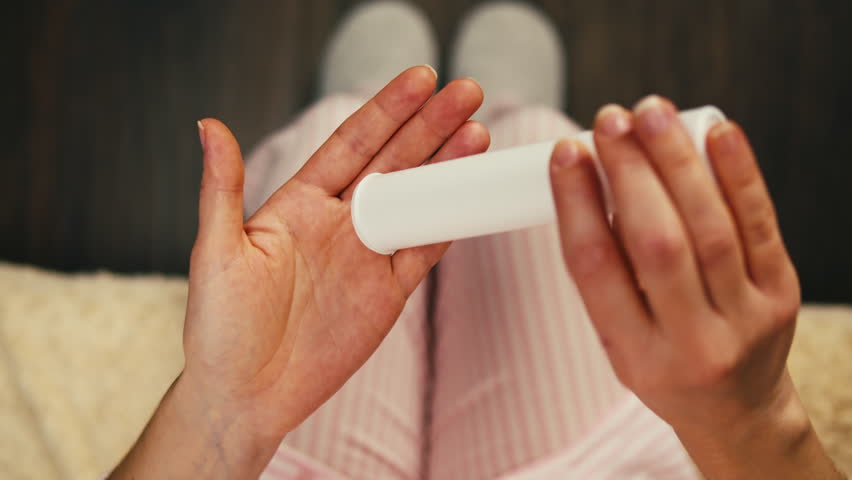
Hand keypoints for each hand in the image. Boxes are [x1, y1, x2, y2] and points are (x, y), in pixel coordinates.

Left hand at [111, 67, 488, 478]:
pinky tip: (472, 194)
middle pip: (394, 162)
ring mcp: (367, 256)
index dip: (386, 110)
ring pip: (416, 201)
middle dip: (430, 126)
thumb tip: (209, 125)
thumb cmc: (220, 328)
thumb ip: (222, 190)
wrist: (246, 396)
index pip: (351, 144)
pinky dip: (449, 224)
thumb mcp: (215, 253)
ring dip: (447, 168)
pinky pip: (425, 251)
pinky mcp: (388, 293)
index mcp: (299, 203)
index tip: (420, 79)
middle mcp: (339, 222)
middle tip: (467, 93)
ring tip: (479, 134)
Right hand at [549, 97, 840, 477]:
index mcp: (634, 353)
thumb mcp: (620, 337)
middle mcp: (691, 342)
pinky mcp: (781, 294)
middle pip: (657, 244)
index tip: (566, 153)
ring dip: (677, 162)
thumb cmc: (665, 362)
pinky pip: (761, 225)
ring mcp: (744, 319)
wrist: (736, 407)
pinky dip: (738, 173)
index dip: (577, 203)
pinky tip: (716, 132)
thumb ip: (608, 269)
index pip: (597, 269)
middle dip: (630, 172)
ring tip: (651, 114)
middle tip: (610, 120)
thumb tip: (599, 178)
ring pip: (710, 228)